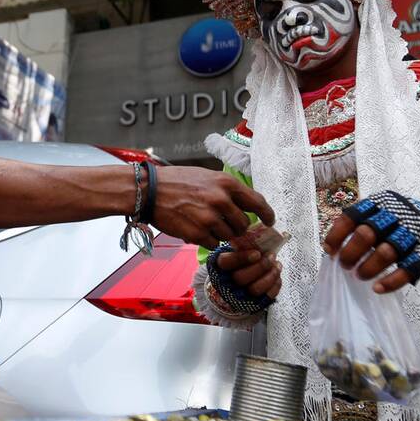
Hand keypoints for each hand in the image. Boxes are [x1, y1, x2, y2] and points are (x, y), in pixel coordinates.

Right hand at [150, 166, 275, 248]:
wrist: (149, 191)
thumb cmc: (177, 181)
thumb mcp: (207, 177)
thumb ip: (227, 191)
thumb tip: (245, 207)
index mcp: (226, 183)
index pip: (257, 202)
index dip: (267, 214)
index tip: (270, 221)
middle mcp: (221, 200)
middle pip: (243, 224)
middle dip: (237, 227)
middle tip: (225, 224)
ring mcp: (210, 218)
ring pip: (229, 236)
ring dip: (221, 234)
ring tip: (205, 223)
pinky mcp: (198, 233)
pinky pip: (214, 243)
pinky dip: (208, 240)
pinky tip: (196, 228)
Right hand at [216, 249, 281, 299]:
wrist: (238, 284)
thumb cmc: (241, 263)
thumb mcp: (238, 252)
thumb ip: (246, 246)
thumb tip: (267, 236)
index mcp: (221, 267)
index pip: (227, 262)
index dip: (242, 258)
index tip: (257, 253)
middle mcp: (228, 283)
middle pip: (241, 277)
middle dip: (260, 266)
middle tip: (271, 256)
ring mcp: (241, 295)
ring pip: (255, 289)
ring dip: (270, 275)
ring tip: (277, 265)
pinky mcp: (254, 303)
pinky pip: (266, 296)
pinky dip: (275, 285)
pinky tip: (277, 275)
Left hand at [322, 190, 419, 293]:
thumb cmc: (406, 222)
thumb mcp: (386, 212)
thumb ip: (363, 223)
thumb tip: (333, 248)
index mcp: (382, 202)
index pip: (352, 216)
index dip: (337, 235)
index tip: (330, 250)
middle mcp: (397, 215)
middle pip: (367, 234)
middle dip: (351, 253)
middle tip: (345, 265)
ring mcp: (413, 233)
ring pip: (385, 252)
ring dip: (368, 267)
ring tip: (360, 276)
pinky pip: (407, 269)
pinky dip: (390, 281)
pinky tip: (378, 288)